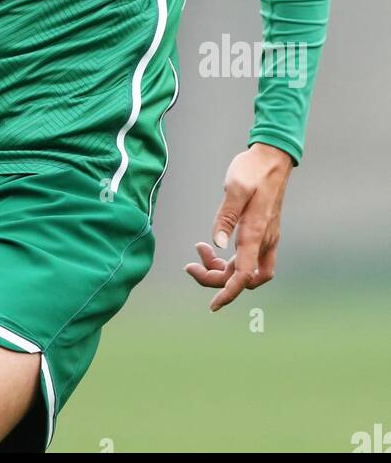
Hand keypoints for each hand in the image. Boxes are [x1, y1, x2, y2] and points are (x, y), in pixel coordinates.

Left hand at [184, 143, 292, 310]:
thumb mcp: (235, 187)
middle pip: (242, 277)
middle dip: (215, 278)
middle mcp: (263, 240)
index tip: (213, 305)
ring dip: (221, 268)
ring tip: (199, 250)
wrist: (273, 157)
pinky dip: (231, 259)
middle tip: (190, 266)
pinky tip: (215, 246)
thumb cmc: (253, 169)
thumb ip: (226, 216)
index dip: (228, 292)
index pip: (243, 274)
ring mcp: (266, 237)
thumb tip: (217, 243)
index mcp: (255, 232)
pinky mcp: (264, 232)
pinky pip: (249, 258)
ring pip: (245, 269)